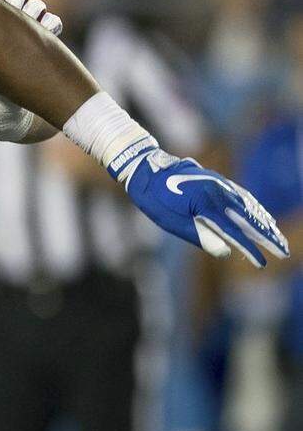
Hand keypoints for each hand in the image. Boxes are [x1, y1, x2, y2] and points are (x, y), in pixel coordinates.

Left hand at [113, 142, 289, 266]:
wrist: (146, 166)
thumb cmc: (155, 198)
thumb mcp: (172, 221)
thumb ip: (200, 236)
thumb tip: (226, 253)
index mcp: (207, 206)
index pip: (234, 232)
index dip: (249, 249)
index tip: (262, 264)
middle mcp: (218, 193)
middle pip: (248, 219)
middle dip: (267, 236)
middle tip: (284, 252)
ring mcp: (219, 185)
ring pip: (248, 206)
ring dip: (264, 222)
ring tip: (277, 236)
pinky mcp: (216, 180)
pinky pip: (241, 195)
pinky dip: (254, 206)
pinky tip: (262, 214)